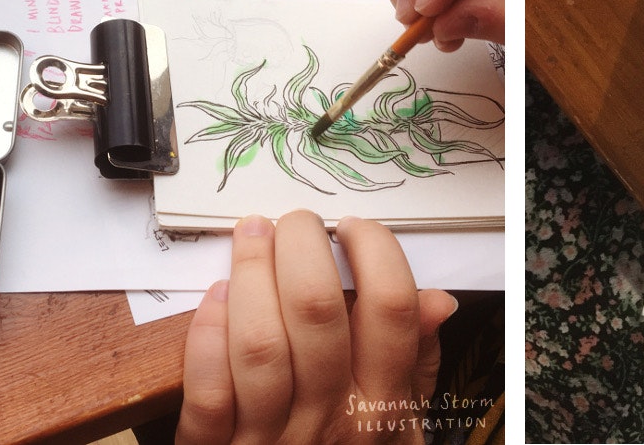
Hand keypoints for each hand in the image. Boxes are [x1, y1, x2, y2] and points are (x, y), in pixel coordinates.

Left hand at [177, 211, 458, 443]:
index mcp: (380, 402)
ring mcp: (269, 438)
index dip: (374, 251)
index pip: (391, 308)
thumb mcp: (402, 424)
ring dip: (251, 276)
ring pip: (259, 344)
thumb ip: (416, 360)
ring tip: (252, 236)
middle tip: (296, 221)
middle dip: (302, 246)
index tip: (354, 228)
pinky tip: (215, 296)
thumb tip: (437, 300)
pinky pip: (209, 392)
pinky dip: (206, 337)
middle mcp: (329, 418)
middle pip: (317, 311)